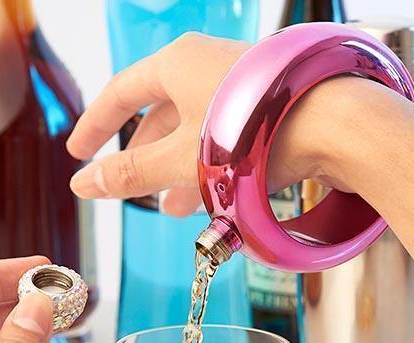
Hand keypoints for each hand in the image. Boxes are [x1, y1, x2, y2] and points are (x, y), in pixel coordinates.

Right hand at [67, 33, 323, 215]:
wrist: (335, 126)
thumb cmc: (253, 133)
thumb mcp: (178, 160)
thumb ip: (129, 174)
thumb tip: (83, 186)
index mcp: (177, 64)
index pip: (120, 93)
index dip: (95, 125)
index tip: (79, 151)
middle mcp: (207, 65)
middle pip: (160, 114)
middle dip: (144, 158)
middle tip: (130, 190)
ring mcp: (239, 84)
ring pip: (195, 130)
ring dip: (179, 171)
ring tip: (175, 207)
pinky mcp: (266, 106)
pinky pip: (224, 136)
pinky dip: (211, 166)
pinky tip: (213, 197)